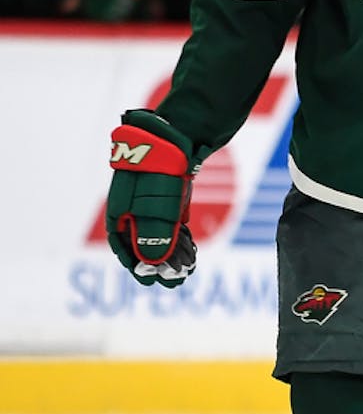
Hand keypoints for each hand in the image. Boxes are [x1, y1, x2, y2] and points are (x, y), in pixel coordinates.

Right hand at [106, 109, 197, 287]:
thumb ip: (154, 236)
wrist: (181, 131)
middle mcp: (134, 204)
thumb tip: (154, 264)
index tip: (149, 282)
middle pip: (142, 240)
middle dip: (158, 263)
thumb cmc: (162, 169)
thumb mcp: (156, 207)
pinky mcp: (172, 190)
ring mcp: (153, 197)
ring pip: (159, 231)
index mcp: (120, 208)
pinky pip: (172, 219)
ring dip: (172, 252)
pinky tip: (191, 250)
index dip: (135, 265)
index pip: (121, 244)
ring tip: (187, 270)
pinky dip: (180, 235)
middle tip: (176, 282)